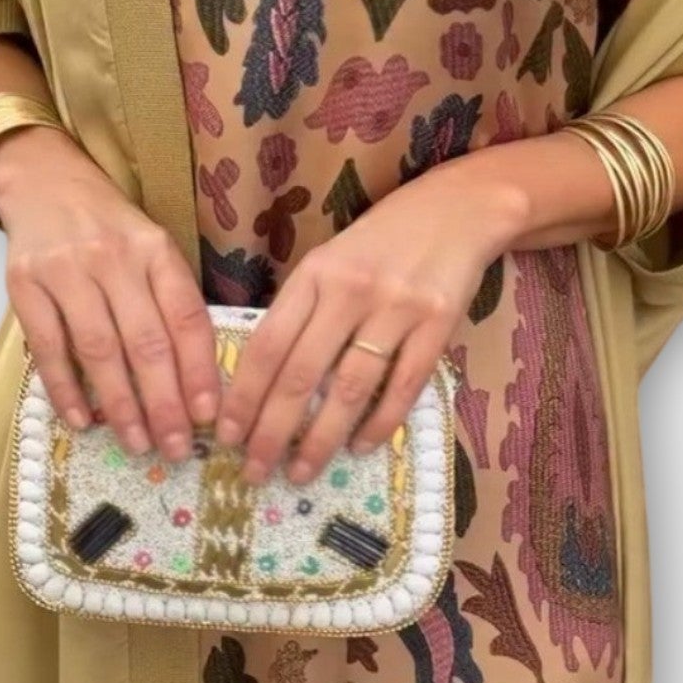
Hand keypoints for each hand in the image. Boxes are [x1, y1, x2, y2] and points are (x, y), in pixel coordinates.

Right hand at [0, 125, 220, 461]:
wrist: (45, 182)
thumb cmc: (108, 227)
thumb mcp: (151, 248)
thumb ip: (171, 301)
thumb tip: (195, 380)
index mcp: (155, 249)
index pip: (186, 317)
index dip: (200, 370)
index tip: (209, 415)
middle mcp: (114, 257)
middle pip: (146, 342)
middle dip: (164, 402)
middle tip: (176, 447)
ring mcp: (66, 270)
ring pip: (99, 350)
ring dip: (120, 404)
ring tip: (137, 443)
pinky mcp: (24, 284)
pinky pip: (48, 347)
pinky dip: (66, 388)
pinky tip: (83, 419)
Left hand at [213, 164, 525, 484]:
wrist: (455, 211)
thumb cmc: (382, 241)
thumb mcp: (330, 260)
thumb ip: (301, 309)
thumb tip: (263, 378)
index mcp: (314, 273)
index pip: (267, 344)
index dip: (244, 396)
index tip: (227, 435)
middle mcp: (350, 290)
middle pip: (301, 374)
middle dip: (273, 431)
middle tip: (255, 471)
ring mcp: (396, 307)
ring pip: (350, 388)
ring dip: (322, 438)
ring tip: (302, 471)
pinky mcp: (438, 323)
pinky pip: (404, 385)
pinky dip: (380, 423)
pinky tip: (360, 446)